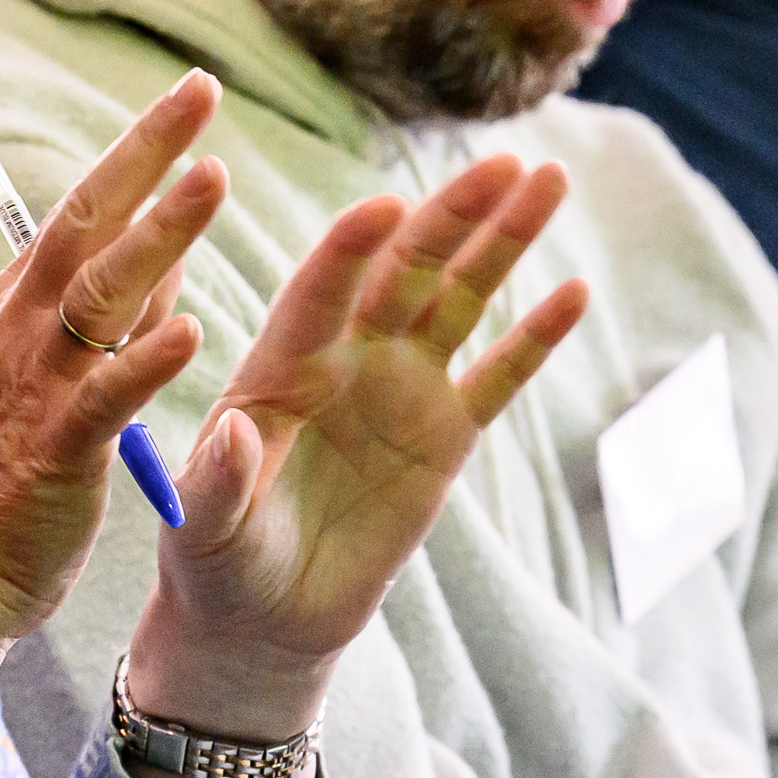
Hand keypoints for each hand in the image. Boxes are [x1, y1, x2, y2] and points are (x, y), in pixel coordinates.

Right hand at [0, 72, 234, 655]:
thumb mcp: (56, 377)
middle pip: (86, 221)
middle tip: (202, 91)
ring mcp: (35, 386)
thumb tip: (171, 249)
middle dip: (145, 153)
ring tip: (212, 180)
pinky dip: (145, 361)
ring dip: (157, 234)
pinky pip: (104, 397)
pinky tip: (191, 332)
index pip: (85, 208)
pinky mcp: (54, 451)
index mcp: (21, 307)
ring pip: (98, 293)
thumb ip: (113, 319)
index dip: (140, 148)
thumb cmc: (5, 477)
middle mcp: (21, 329)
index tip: (194, 92)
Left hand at [124, 151, 586, 742]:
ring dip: (502, 243)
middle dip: (452, 217)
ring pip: (458, 301)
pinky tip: (573, 291)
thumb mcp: (205, 529)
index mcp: (279, 368)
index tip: (385, 206)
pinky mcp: (444, 434)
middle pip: (403, 273)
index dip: (349, 252)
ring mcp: (400, 389)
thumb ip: (219, 480)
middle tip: (503, 162)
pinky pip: (497, 377)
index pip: (318, 294)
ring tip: (548, 180)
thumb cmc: (215, 562)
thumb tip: (237, 432)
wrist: (263, 615)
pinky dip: (533, 338)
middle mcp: (344, 359)